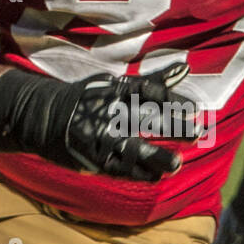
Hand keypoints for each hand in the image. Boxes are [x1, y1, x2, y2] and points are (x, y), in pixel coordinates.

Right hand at [0, 62, 195, 181]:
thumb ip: (153, 81)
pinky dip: (141, 173)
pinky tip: (158, 175)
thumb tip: (186, 68)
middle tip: (198, 132)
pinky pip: (122, 169)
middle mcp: (110, 113)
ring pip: (136, 149)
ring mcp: (102, 137)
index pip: (150, 93)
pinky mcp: (96, 158)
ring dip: (159, 157)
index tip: (195, 110)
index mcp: (115, 91)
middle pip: (148, 120)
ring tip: (177, 164)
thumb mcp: (116, 85)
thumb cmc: (89, 99)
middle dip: (174, 127)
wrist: (45, 117)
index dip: (174, 102)